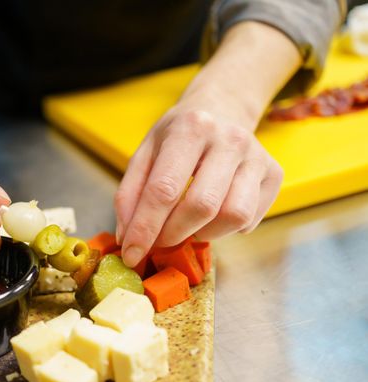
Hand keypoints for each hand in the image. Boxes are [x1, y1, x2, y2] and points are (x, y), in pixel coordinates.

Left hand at [114, 106, 282, 266]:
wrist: (223, 107)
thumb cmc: (179, 134)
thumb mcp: (146, 152)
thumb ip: (130, 194)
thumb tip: (128, 238)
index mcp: (190, 128)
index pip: (164, 189)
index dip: (145, 228)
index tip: (132, 254)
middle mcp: (229, 139)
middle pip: (201, 206)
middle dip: (173, 234)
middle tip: (159, 240)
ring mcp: (257, 156)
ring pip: (232, 216)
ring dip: (203, 233)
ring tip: (188, 224)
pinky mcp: (274, 174)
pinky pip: (250, 219)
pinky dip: (226, 229)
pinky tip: (213, 215)